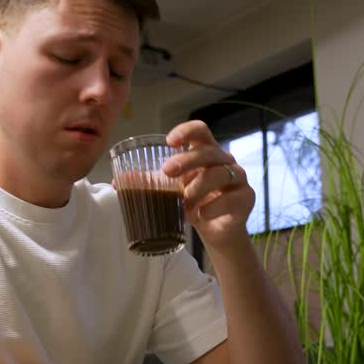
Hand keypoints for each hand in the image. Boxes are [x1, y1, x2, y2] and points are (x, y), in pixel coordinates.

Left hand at [163, 120, 254, 252]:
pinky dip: (213, 207)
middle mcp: (223, 160)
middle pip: (208, 151)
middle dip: (187, 160)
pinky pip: (232, 198)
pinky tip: (201, 215)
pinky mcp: (246, 197)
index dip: (186, 131)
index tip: (170, 141)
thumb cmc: (194, 204)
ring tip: (184, 201)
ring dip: (198, 187)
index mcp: (205, 152)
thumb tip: (118, 182)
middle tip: (167, 171)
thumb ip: (150, 184)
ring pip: (220, 174)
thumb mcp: (170, 193)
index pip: (200, 131)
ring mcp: (238, 178)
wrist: (217, 232)